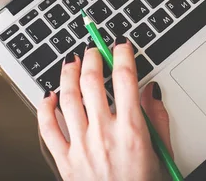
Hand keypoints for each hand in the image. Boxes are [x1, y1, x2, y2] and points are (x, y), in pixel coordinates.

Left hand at [37, 39, 171, 180]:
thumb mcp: (161, 153)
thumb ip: (156, 118)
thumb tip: (150, 92)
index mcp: (131, 130)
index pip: (125, 78)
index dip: (123, 55)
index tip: (122, 45)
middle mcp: (103, 133)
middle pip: (93, 81)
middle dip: (93, 57)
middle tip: (94, 49)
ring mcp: (81, 146)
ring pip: (68, 98)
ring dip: (68, 74)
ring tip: (71, 63)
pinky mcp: (64, 160)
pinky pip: (48, 128)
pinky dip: (45, 108)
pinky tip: (49, 96)